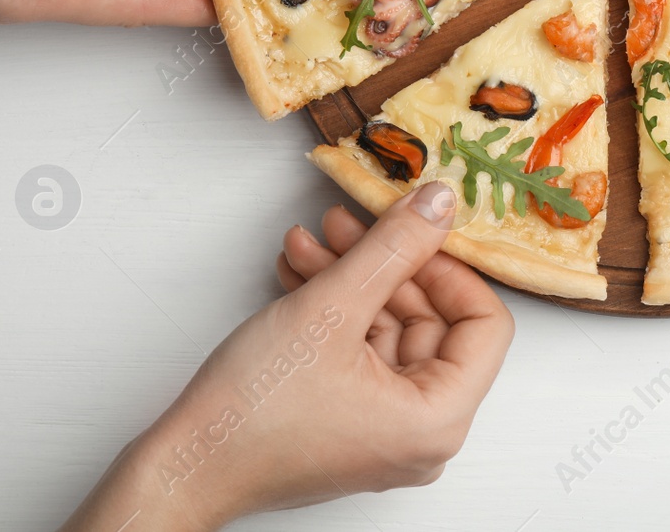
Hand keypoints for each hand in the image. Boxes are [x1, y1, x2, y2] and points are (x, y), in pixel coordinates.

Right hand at [61, 183, 515, 530]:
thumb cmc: (253, 413)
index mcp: (439, 419)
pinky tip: (302, 271)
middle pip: (432, 323)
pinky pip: (362, 353)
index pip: (485, 324)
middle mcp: (422, 433)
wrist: (183, 465)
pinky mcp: (351, 423)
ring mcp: (386, 431)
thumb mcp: (333, 306)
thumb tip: (439, 204)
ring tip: (312, 241)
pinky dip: (336, 311)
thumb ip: (395, 246)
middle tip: (350, 222)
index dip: (449, 268)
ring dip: (352, 279)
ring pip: (389, 331)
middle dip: (386, 264)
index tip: (417, 233)